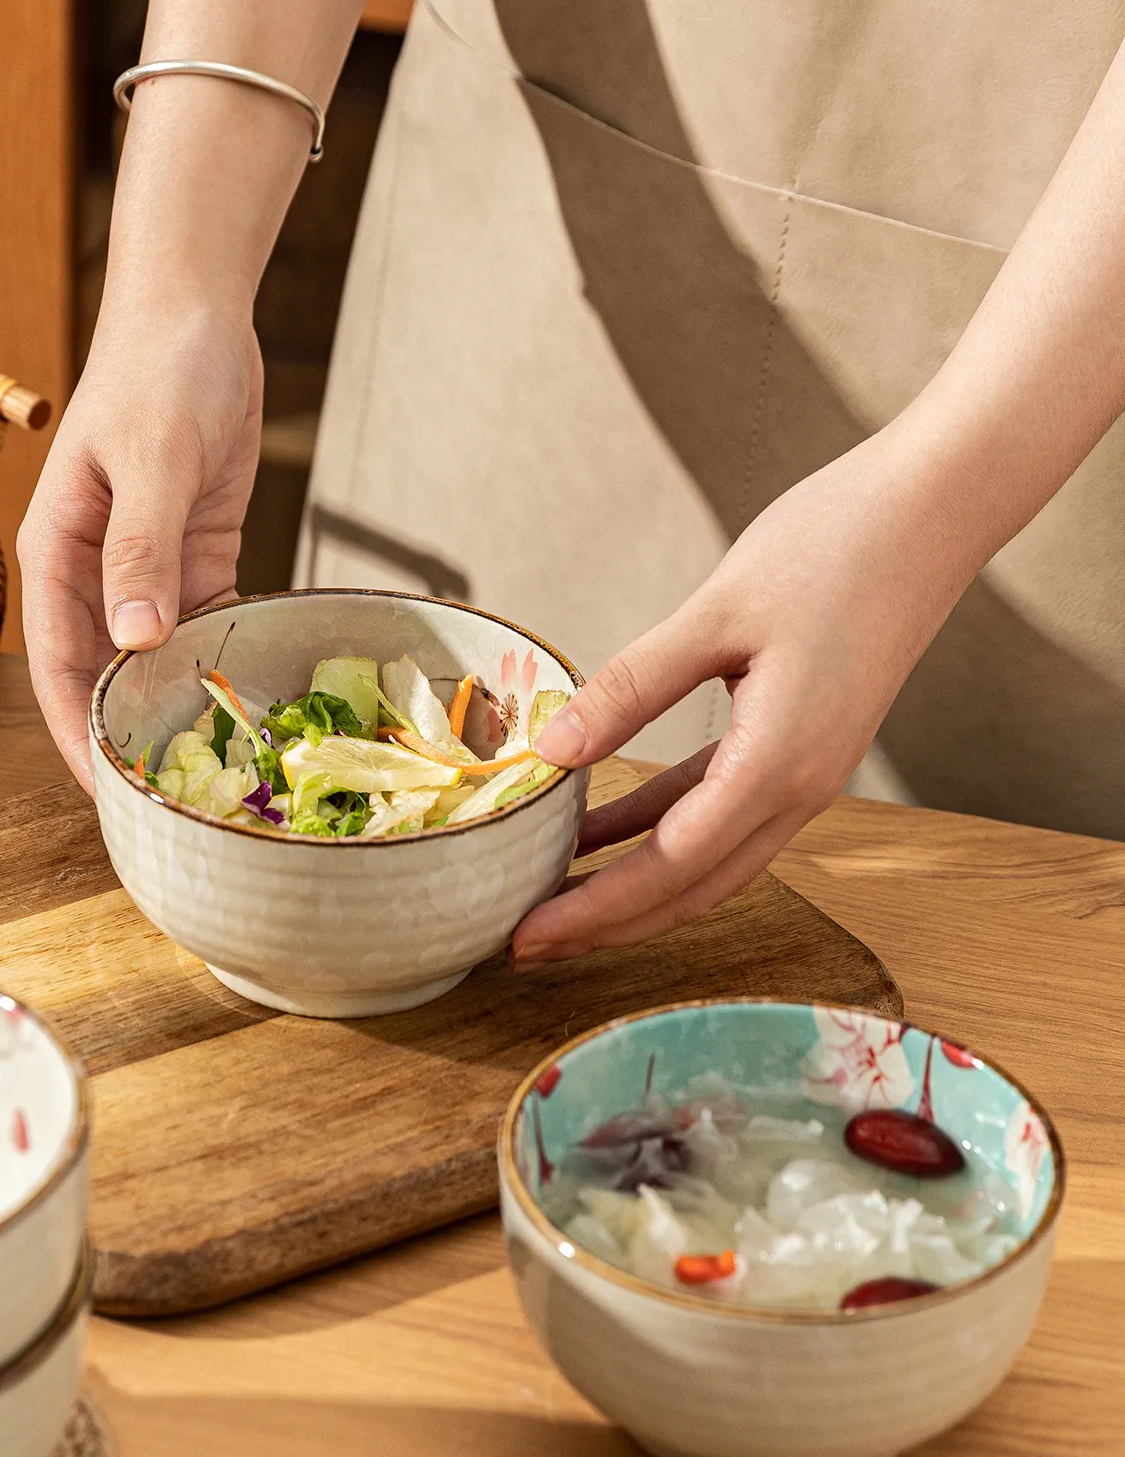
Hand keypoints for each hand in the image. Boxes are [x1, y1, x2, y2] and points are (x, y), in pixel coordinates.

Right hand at [18, 294, 262, 789]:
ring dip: (179, 702)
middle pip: (105, 671)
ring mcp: (147, 565)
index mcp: (58, 551)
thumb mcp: (151, 461)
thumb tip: (135, 643)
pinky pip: (206, 622)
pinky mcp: (197, 553)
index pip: (58, 662)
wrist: (200, 311)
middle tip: (169, 797)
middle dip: (128, 732)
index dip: (77, 731)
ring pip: (157, 655)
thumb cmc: (158, 371)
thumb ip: (143, 552)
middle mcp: (96, 569)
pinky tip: (251, 695)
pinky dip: (222, 657)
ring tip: (216, 763)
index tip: (107, 792)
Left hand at [511, 430, 973, 961]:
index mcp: (778, 763)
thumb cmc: (834, 546)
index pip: (667, 868)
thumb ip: (631, 687)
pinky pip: (716, 811)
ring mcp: (805, 773)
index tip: (522, 938)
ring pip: (705, 863)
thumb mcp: (716, 612)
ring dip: (630, 889)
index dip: (590, 911)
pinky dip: (656, 830)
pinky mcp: (799, 748)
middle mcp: (798, 788)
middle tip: (522, 947)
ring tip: (552, 901)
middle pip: (688, 889)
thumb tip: (550, 753)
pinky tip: (598, 829)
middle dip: (604, 925)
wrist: (933, 509)